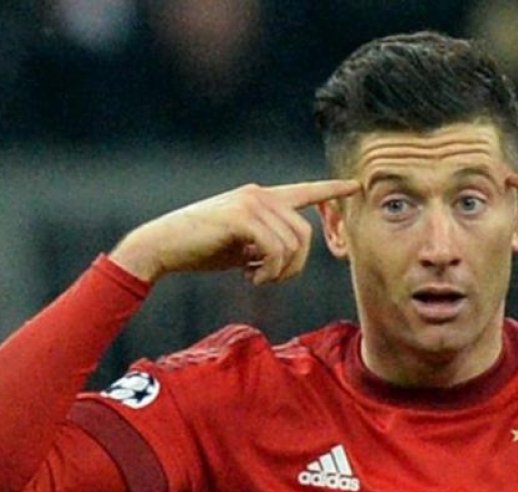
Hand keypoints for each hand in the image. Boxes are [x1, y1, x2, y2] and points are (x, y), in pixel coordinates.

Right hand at [110, 179, 359, 283]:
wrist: (161, 247)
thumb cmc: (200, 250)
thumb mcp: (242, 247)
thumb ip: (267, 243)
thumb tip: (290, 257)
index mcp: (262, 199)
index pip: (305, 191)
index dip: (331, 190)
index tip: (356, 186)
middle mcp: (260, 194)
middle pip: (305, 234)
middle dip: (295, 266)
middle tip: (268, 280)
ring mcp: (251, 202)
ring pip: (293, 244)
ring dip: (278, 272)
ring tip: (255, 277)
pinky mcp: (242, 215)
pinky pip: (276, 249)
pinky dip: (268, 271)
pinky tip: (248, 275)